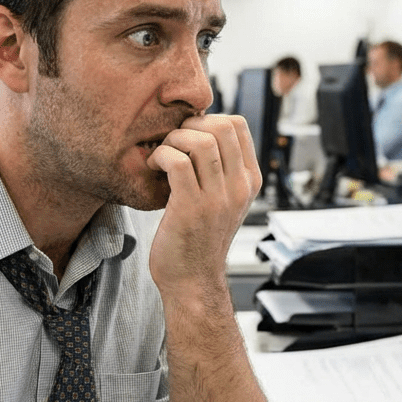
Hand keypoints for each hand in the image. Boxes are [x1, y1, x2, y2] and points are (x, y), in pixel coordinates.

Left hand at [145, 113, 260, 297]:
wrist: (192, 281)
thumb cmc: (198, 239)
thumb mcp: (221, 201)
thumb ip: (219, 170)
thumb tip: (198, 131)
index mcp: (249, 181)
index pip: (237, 125)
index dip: (208, 119)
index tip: (187, 135)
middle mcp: (239, 188)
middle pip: (222, 126)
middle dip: (190, 124)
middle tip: (172, 142)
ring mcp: (218, 199)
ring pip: (201, 140)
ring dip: (173, 139)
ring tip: (162, 155)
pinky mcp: (191, 209)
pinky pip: (176, 162)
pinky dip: (160, 156)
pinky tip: (153, 168)